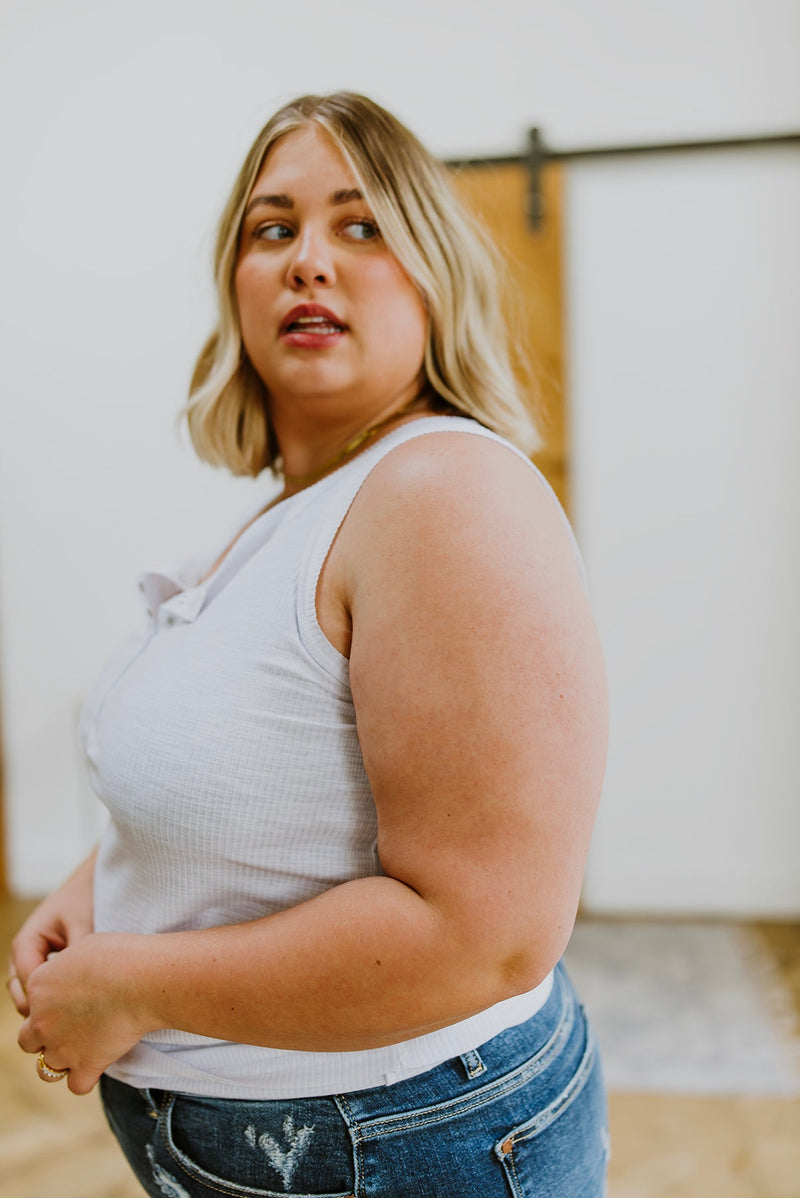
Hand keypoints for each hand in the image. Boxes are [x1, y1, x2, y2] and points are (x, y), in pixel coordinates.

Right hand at [8, 850, 95, 1016]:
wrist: (94, 881)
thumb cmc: (88, 898)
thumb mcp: (83, 927)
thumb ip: (77, 958)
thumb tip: (81, 991)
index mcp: (25, 943)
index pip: (28, 986)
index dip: (48, 1003)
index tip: (76, 1014)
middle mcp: (23, 955)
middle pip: (25, 998)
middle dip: (47, 1010)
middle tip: (78, 1022)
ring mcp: (33, 961)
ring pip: (34, 997)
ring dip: (53, 1006)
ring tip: (83, 1015)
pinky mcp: (48, 964)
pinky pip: (48, 989)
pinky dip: (61, 997)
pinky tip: (87, 1003)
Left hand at [17, 932, 145, 1094]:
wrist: (142, 979)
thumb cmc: (119, 955)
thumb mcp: (83, 947)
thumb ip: (67, 966)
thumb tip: (70, 972)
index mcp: (38, 987)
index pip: (30, 1003)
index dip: (50, 1003)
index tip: (73, 998)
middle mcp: (42, 1020)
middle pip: (28, 1040)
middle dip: (45, 1036)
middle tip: (72, 1025)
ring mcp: (62, 1047)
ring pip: (45, 1069)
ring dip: (61, 1061)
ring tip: (83, 1048)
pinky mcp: (86, 1066)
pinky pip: (76, 1085)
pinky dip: (86, 1078)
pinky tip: (99, 1062)